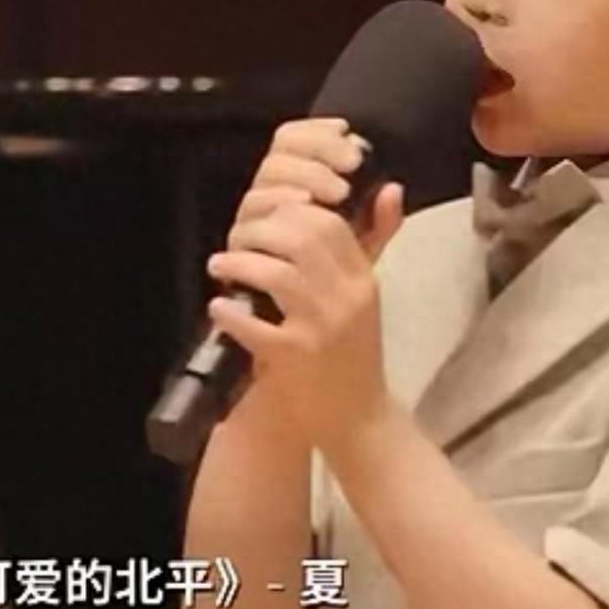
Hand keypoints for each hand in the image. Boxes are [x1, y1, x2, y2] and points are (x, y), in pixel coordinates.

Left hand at [206, 119, 404, 449]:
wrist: (361, 421)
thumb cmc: (356, 356)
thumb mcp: (367, 297)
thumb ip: (372, 242)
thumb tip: (389, 187)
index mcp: (363, 281)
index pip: (330, 223)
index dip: (291, 209)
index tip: (265, 216)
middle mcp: (346, 299)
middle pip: (302, 237)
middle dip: (259, 229)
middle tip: (236, 236)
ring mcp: (321, 328)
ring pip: (276, 272)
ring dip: (239, 262)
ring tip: (220, 265)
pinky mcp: (294, 358)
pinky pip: (254, 325)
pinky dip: (229, 313)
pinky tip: (219, 308)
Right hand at [231, 117, 396, 261]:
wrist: (311, 322)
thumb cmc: (333, 273)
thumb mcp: (366, 245)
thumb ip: (381, 219)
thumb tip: (394, 190)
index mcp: (295, 183)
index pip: (293, 139)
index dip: (318, 132)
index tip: (350, 136)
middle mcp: (269, 195)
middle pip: (278, 157)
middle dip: (317, 156)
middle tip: (350, 170)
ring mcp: (254, 219)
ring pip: (263, 182)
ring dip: (300, 178)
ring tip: (335, 191)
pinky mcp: (242, 244)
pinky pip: (249, 218)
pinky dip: (275, 205)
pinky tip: (303, 205)